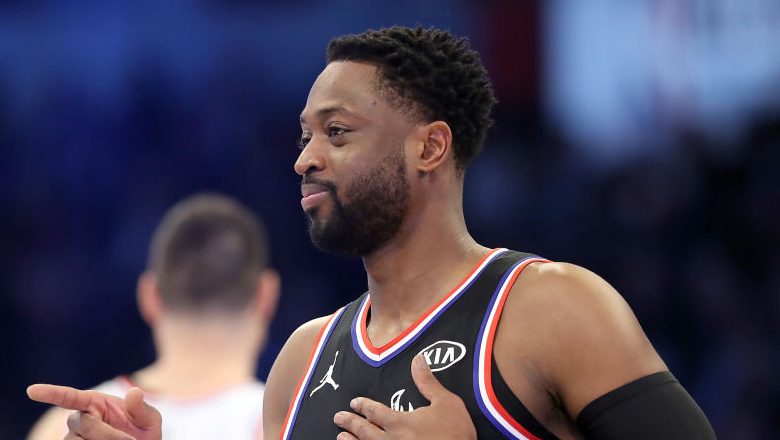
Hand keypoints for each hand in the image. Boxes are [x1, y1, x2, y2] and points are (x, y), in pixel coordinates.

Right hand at [27, 384, 161, 439]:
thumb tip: (135, 392)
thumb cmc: (143, 432)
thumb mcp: (149, 420)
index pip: (69, 397)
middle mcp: (80, 420)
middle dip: (108, 434)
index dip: (51, 393)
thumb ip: (141, 408)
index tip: (32, 390)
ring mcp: (75, 438)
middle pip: (82, 425)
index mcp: (95, 403)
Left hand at [333, 355, 476, 439]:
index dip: (363, 406)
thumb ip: (428, 382)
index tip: (354, 403)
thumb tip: (418, 359)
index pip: (374, 412)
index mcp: (400, 423)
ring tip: (340, 438)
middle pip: (364, 431)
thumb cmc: (456, 434)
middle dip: (350, 423)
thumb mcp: (447, 403)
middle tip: (338, 418)